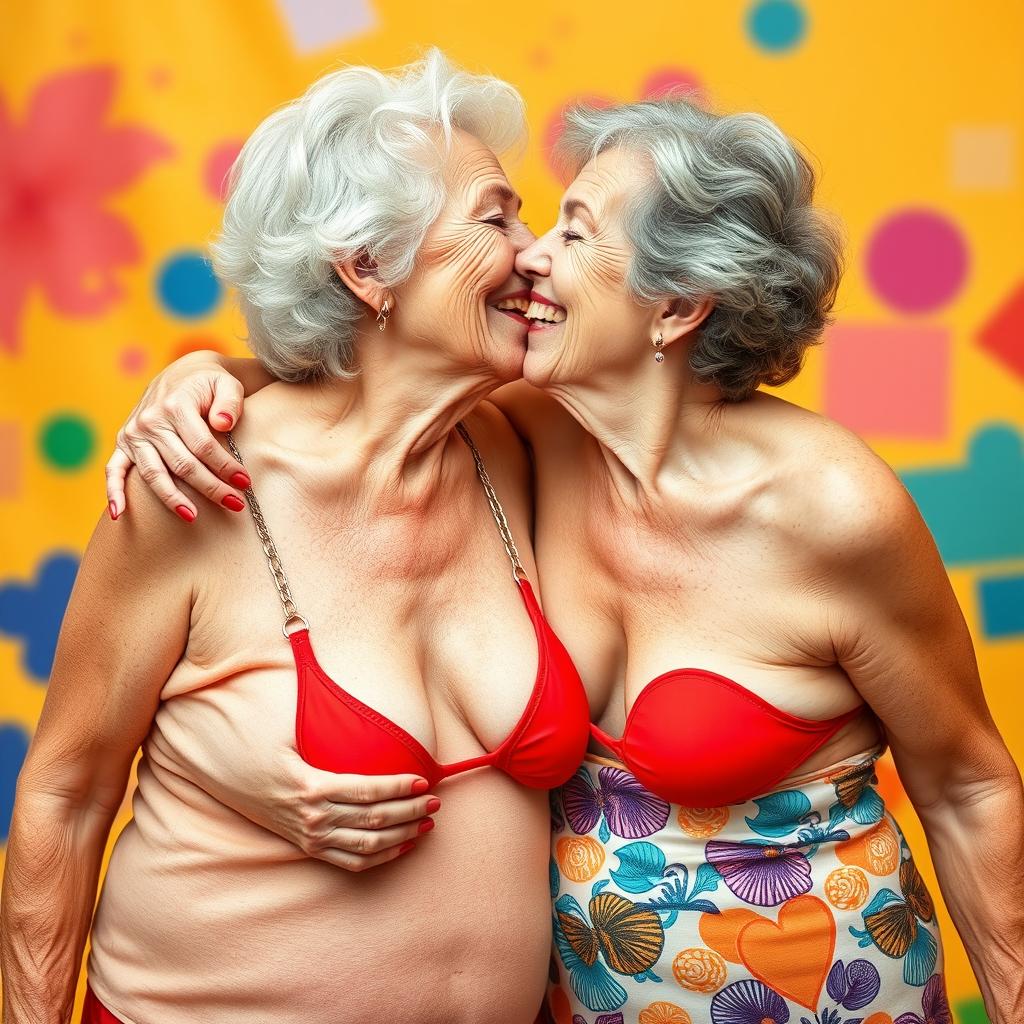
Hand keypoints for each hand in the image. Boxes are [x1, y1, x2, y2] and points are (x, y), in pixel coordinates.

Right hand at [106, 350, 250, 521]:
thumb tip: (222, 424)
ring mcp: (134, 433)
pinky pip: (114, 469)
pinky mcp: (124, 442)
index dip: (225, 467)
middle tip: (236, 505)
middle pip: (182, 464)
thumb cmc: (210, 384)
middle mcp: (150, 420)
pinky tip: (120, 516)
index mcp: (176, 405)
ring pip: (153, 474)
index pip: (203, 446)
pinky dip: (114, 492)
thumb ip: (230, 402)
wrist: (183, 373)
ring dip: (173, 499)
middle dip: (211, 487)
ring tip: (193, 517)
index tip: (245, 483)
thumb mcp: (227, 384)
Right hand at [211, 746, 440, 871]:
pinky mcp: (309, 847)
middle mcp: (314, 818)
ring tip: (428, 822)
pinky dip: (382, 857)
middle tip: (436, 801)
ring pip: (368, 846)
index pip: (368, 791)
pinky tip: (404, 846)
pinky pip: (351, 862)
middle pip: (374, 820)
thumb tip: (355, 704)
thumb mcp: (287, 730)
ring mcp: (311, 837)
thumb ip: (322, 723)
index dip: (399, 787)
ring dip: (403, 836)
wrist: (226, 778)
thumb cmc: (259, 746)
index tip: (424, 780)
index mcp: (312, 787)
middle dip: (411, 811)